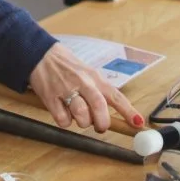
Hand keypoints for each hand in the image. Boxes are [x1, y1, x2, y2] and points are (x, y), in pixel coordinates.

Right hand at [29, 43, 144, 132]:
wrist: (41, 54)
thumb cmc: (67, 65)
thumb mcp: (87, 72)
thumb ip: (98, 91)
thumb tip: (113, 115)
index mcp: (94, 77)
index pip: (115, 95)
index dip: (128, 111)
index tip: (138, 123)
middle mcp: (82, 82)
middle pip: (99, 107)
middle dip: (102, 123)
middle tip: (99, 126)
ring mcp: (66, 90)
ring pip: (82, 117)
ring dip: (83, 123)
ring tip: (78, 115)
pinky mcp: (50, 98)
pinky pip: (63, 120)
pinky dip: (65, 122)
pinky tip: (63, 111)